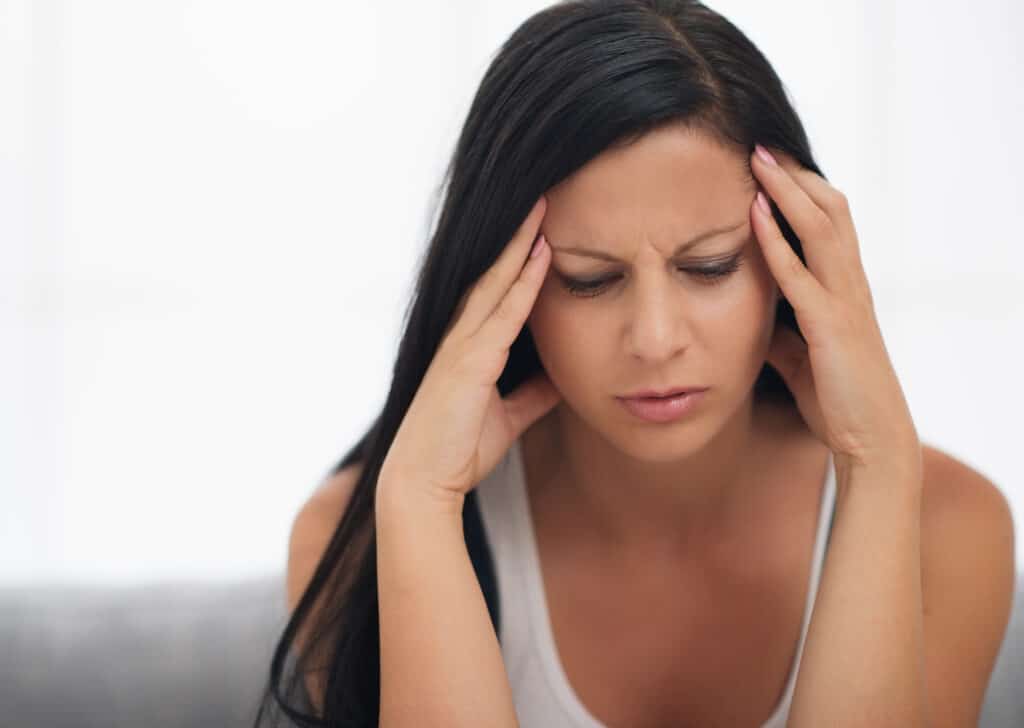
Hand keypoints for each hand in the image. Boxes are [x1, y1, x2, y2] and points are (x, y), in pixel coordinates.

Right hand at [380, 195, 561, 506]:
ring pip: (495, 282)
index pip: (496, 293)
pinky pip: (502, 312)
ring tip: (542, 207)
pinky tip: (541, 254)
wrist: (424, 482)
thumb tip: (562, 378)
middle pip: (493, 275)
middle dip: (517, 237)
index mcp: (469, 349)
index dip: (517, 259)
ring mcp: (462, 345)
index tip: (541, 228)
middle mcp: (462, 338)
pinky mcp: (468, 360)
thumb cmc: (459, 451)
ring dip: (519, 244)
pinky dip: (522, 281)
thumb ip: (533, 394)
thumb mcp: (508, 417)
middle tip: (542, 198)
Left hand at [750, 144, 919, 471]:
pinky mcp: (831, 328)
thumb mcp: (801, 360)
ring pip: (821, 230)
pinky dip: (776, 243)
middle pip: (829, 211)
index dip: (802, 192)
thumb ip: (780, 334)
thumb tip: (753, 321)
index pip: (830, 224)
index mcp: (845, 291)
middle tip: (760, 146)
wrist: (871, 442)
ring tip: (757, 161)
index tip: (770, 166)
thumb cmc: (840, 401)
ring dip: (787, 193)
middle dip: (795, 177)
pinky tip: (754, 217)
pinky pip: (800, 276)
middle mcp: (851, 287)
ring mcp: (844, 303)